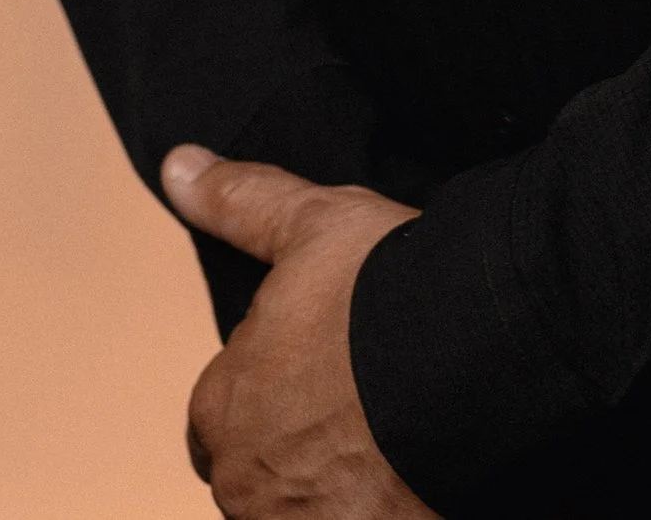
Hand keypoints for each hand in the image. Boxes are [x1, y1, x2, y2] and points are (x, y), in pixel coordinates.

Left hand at [163, 143, 435, 518]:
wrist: (473, 359)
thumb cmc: (383, 291)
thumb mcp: (311, 224)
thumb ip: (240, 201)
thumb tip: (177, 165)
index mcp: (221, 407)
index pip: (219, 415)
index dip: (268, 388)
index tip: (317, 369)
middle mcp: (244, 482)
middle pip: (260, 470)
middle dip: (297, 445)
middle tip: (361, 405)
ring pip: (301, 505)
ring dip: (331, 484)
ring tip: (391, 444)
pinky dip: (372, 506)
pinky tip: (409, 482)